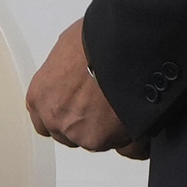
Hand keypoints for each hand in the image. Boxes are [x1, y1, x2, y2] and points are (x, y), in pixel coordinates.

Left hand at [26, 21, 140, 155]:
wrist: (126, 42)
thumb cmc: (99, 37)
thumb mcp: (68, 49)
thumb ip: (66, 74)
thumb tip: (77, 75)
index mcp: (41, 97)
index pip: (45, 122)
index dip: (66, 115)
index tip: (78, 110)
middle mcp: (57, 120)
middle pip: (72, 134)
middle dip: (88, 123)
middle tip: (107, 105)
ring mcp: (85, 133)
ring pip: (99, 140)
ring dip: (113, 129)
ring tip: (128, 106)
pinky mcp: (113, 140)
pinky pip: (130, 148)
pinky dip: (138, 139)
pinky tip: (145, 122)